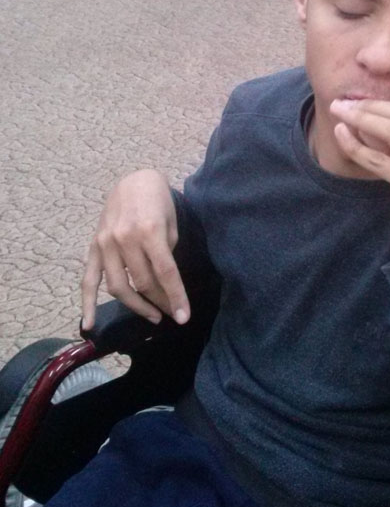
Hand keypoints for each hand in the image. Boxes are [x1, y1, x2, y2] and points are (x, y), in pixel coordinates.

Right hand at [81, 170, 189, 329]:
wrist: (133, 182)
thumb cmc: (159, 202)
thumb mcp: (171, 224)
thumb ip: (165, 253)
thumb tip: (163, 284)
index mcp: (149, 231)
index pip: (165, 273)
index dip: (176, 297)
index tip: (184, 317)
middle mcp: (124, 239)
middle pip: (142, 282)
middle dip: (160, 302)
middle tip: (172, 313)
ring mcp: (105, 244)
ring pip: (118, 287)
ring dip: (136, 306)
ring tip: (153, 315)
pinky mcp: (93, 247)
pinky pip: (88, 280)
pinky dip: (87, 304)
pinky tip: (88, 324)